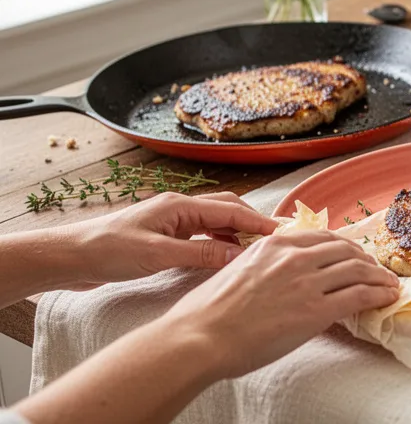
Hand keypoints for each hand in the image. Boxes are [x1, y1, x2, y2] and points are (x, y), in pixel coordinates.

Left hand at [60, 192, 278, 288]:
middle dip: (253, 223)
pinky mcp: (165, 237)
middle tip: (278, 242)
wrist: (70, 257)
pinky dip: (220, 243)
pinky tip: (227, 257)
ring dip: (237, 233)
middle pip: (227, 209)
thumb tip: (240, 258)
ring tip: (258, 251)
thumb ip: (201, 255)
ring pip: (215, 222)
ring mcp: (172, 222)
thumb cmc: (108, 251)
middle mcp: (179, 209)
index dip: (259, 222)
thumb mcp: (158, 255)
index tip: (284, 234)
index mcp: (180, 206)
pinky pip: (202, 235)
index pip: (230, 210)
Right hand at [162, 229, 399, 377]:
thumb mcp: (239, 269)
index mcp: (274, 243)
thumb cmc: (209, 311)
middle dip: (366, 260)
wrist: (200, 336)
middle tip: (376, 270)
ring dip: (380, 276)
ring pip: (358, 270)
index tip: (354, 255)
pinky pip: (359, 295)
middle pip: (346, 250)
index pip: (323, 237)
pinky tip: (388, 296)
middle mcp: (294, 255)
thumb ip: (267, 265)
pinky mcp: (316, 310)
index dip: (345, 246)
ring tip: (390, 283)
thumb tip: (284, 274)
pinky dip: (379, 293)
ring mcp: (307, 281)